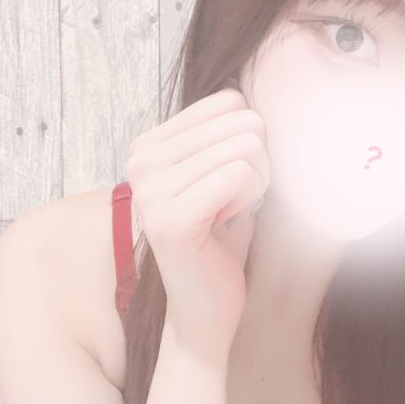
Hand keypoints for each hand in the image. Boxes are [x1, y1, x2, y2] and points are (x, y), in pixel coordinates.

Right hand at [125, 88, 270, 355]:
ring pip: (246, 150)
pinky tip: (227, 226)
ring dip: (255, 187)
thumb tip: (263, 96)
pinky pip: (238, 176)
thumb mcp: (224, 173)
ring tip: (230, 216)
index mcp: (150, 143)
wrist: (207, 307)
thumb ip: (232, 134)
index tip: (230, 181)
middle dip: (257, 166)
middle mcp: (141, 160)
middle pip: (243, 124)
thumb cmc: (221, 240)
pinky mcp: (169, 219)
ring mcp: (150, 189)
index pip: (230, 102)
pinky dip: (248, 201)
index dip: (248, 142)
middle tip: (236, 203)